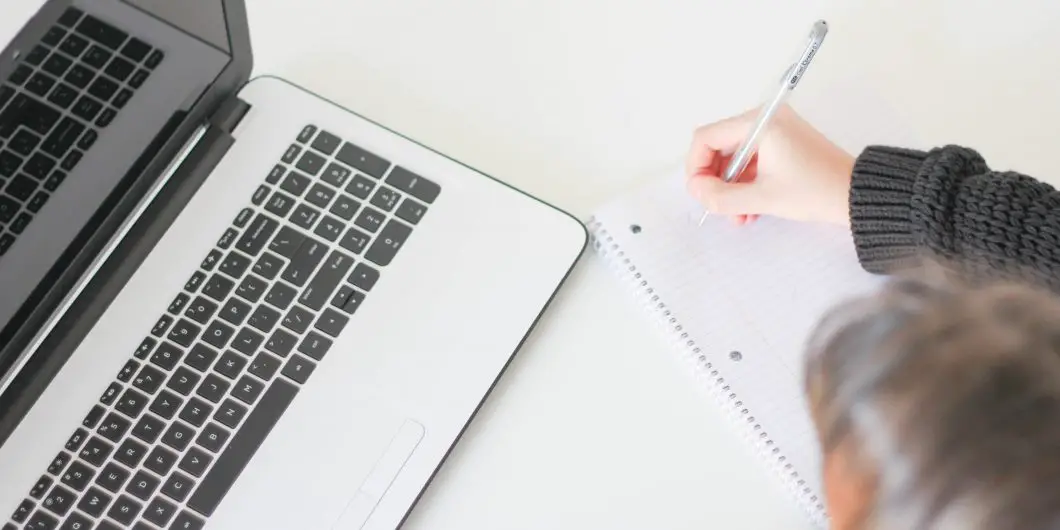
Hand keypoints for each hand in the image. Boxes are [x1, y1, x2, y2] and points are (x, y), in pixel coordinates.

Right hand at [685, 105, 854, 225]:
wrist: (857, 195)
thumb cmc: (816, 191)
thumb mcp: (762, 198)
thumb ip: (720, 196)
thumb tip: (696, 190)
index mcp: (759, 123)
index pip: (707, 137)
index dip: (696, 166)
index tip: (700, 193)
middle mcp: (765, 120)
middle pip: (719, 147)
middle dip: (716, 180)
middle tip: (717, 206)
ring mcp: (775, 132)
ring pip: (735, 158)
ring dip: (731, 188)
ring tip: (738, 216)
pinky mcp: (783, 144)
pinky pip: (752, 162)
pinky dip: (746, 184)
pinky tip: (750, 210)